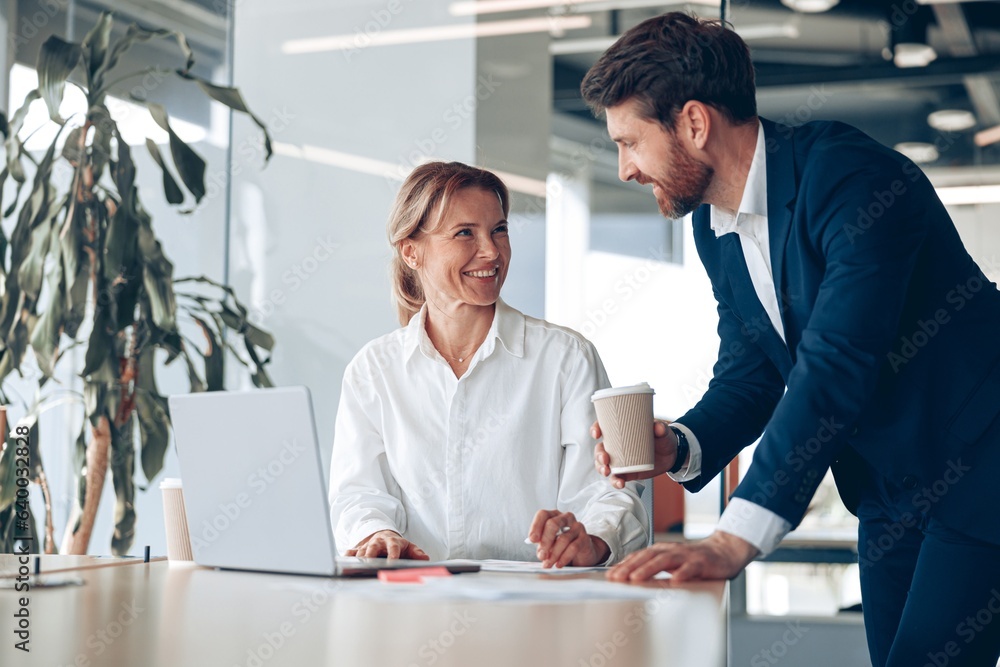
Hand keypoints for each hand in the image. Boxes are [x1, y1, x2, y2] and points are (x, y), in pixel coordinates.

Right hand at [346, 530, 429, 559]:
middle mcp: (378, 542)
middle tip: (369, 563)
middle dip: (370, 555)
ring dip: (359, 558)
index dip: (393, 554)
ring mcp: (367, 544)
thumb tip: (425, 559)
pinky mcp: (358, 548)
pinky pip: (350, 552)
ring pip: (361, 551)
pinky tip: (344, 564)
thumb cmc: (397, 544)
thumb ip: (417, 553)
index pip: (393, 547)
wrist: (382, 535)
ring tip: (357, 567)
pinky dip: (347, 557)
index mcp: (392, 541)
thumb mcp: (408, 547)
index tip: (392, 562)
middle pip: (373, 547)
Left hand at [526, 509, 609, 567]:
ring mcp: (577, 527)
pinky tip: (558, 564)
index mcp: (554, 515)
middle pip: (553, 524)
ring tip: (548, 563)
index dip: (536, 527)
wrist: (580, 551)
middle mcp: (566, 518)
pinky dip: (564, 558)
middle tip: (541, 555)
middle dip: (545, 541)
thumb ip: (542, 544)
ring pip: (563, 539)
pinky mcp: (585, 538)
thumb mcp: (549, 542)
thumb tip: (540, 552)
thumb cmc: (561, 543)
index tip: (532, 540)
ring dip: (554, 554)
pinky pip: (573, 547)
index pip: (543, 515)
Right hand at [593, 420, 677, 488]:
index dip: (596, 429)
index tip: (597, 434)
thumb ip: (661, 428)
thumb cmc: (663, 439)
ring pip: (603, 464)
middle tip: (605, 459)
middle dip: (599, 454)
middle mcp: (617, 445)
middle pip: (600, 449)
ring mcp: (620, 460)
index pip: (604, 427)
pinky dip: (615, 481)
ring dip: (601, 468)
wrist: (671, 455)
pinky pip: (616, 477)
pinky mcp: (626, 472)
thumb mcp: (663, 432)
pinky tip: (620, 483)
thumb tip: (658, 427)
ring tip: (607, 472)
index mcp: (622, 431)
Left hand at [606, 531, 758, 582]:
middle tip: (617, 577)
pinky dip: (682, 573)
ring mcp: (685, 556)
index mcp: (661, 550)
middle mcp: (670, 550)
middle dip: (630, 567)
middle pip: (647, 557)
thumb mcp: (670, 562)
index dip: (624, 565)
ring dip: (649, 569)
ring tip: (636, 578)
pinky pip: (690, 568)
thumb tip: (630, 576)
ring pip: (664, 561)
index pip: (638, 557)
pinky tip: (674, 580)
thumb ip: (653, 567)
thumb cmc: (693, 560)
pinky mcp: (701, 563)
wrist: (723, 552)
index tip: (610, 575)